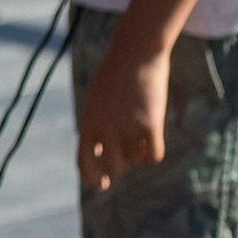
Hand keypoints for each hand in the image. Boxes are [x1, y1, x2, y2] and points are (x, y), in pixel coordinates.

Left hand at [77, 36, 171, 189]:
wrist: (135, 52)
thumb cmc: (115, 77)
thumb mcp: (97, 102)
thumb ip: (97, 129)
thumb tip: (105, 161)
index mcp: (87, 123)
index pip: (84, 163)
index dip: (92, 178)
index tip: (102, 185)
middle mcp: (105, 128)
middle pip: (113, 168)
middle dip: (120, 166)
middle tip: (127, 155)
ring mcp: (127, 127)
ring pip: (134, 161)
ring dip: (137, 154)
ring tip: (139, 134)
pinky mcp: (150, 124)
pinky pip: (153, 156)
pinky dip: (152, 154)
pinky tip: (152, 140)